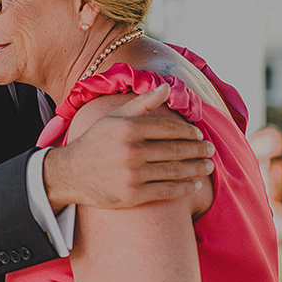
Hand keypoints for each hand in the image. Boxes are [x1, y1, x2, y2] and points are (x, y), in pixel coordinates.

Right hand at [42, 84, 214, 210]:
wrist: (70, 173)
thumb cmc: (96, 142)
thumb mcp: (114, 117)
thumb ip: (143, 102)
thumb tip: (168, 86)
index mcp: (129, 128)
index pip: (169, 128)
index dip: (189, 132)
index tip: (199, 135)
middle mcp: (131, 151)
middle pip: (176, 150)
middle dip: (198, 150)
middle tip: (210, 150)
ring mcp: (132, 174)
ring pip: (175, 171)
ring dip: (196, 169)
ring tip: (208, 167)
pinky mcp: (132, 195)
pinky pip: (166, 191)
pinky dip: (184, 188)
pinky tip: (195, 184)